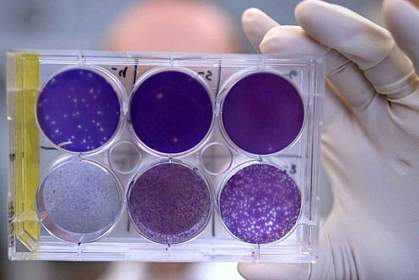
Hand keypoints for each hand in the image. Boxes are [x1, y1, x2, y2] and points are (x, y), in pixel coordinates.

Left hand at [239, 0, 418, 278]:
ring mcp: (412, 111)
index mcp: (345, 141)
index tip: (250, 31)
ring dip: (348, 34)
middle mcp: (376, 118)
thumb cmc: (402, 256)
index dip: (281, 63)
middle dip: (306, 45)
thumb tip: (245, 272)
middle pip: (336, 69)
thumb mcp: (340, 260)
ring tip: (310, 13)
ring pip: (378, 62)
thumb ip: (293, 266)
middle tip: (269, 34)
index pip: (307, 91)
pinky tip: (402, 11)